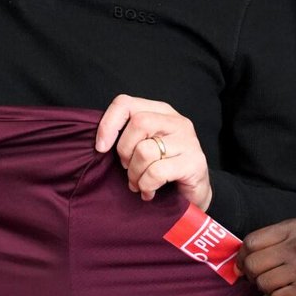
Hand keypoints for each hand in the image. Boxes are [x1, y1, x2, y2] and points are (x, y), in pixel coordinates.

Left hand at [94, 94, 211, 208]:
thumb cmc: (163, 168)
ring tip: (138, 183)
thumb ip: (127, 137)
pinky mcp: (194, 162)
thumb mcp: (143, 145)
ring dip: (135, 173)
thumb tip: (100, 143)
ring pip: (145, 150)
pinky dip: (146, 185)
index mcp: (160, 112)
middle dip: (125, 151)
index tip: (101, 148)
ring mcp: (188, 141)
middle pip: (138, 123)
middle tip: (127, 168)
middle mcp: (176, 121)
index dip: (108, 124)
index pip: (126, 103)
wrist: (194, 192)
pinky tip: (149, 191)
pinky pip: (156, 172)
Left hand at [238, 218, 295, 295]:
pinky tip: (290, 295)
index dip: (243, 255)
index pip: (253, 240)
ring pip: (263, 283)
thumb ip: (287, 238)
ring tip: (280, 287)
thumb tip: (255, 253)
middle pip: (253, 263)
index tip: (244, 263)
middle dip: (251, 274)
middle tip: (259, 279)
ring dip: (266, 289)